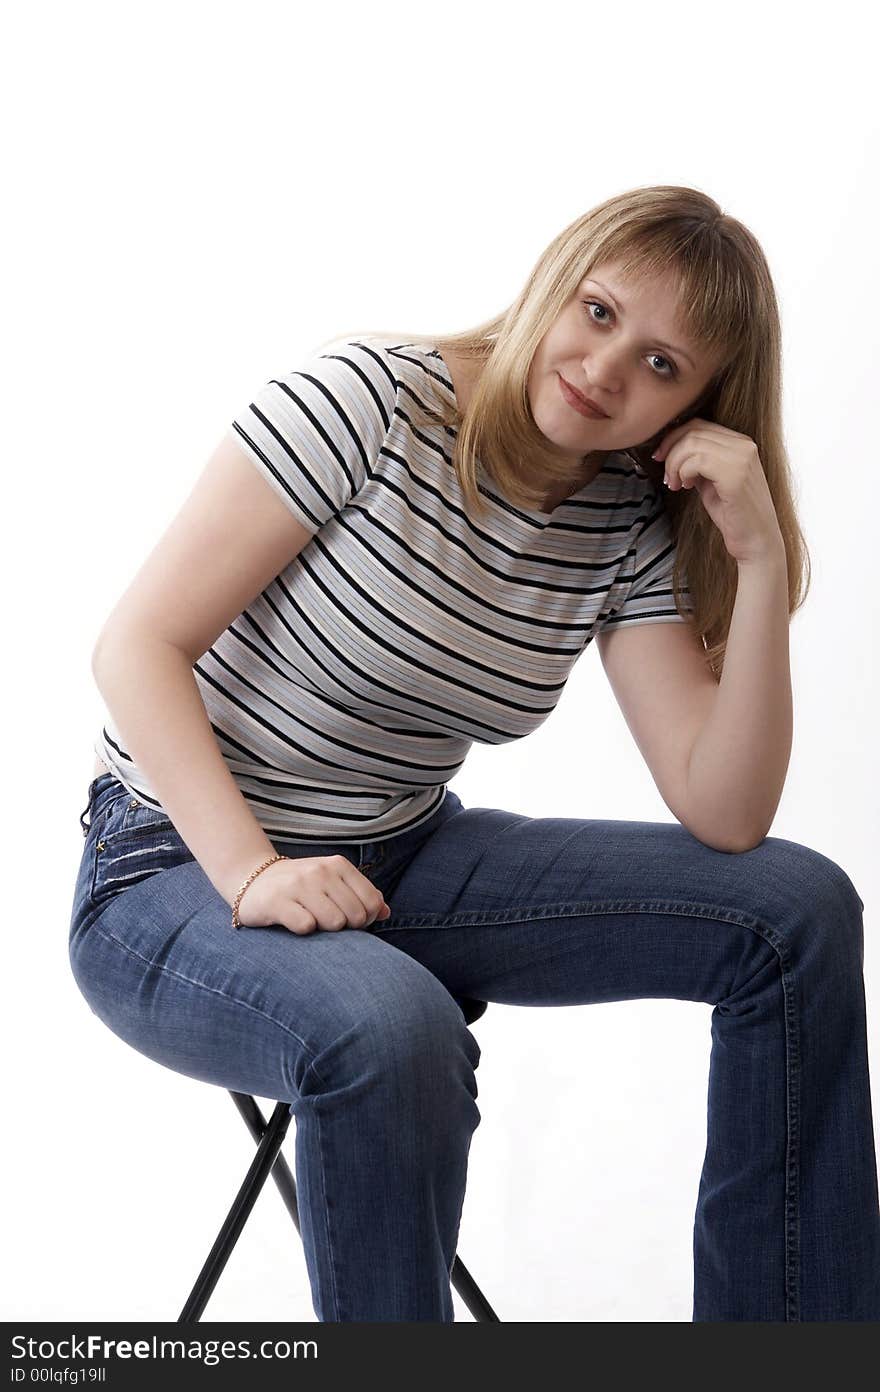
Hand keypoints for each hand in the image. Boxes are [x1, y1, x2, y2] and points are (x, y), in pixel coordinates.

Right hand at [236, 854, 390, 934]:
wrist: (253, 880)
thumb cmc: (302, 887)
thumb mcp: (333, 883)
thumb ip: (361, 895)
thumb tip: (386, 913)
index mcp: (338, 865)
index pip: (372, 902)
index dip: (366, 919)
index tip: (350, 920)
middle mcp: (320, 871)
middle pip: (355, 916)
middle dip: (346, 927)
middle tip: (327, 923)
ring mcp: (298, 885)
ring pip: (334, 922)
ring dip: (324, 930)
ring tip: (311, 920)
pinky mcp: (278, 902)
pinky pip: (306, 927)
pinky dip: (303, 930)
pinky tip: (293, 921)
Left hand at [651, 418, 784, 565]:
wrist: (757, 541)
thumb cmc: (734, 516)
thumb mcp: (711, 482)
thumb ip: (698, 463)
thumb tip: (673, 451)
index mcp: (740, 443)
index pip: (699, 425)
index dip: (673, 438)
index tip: (660, 457)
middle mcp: (744, 445)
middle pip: (693, 430)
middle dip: (670, 451)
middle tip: (665, 475)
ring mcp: (742, 457)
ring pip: (692, 443)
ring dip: (674, 464)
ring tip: (675, 484)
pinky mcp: (736, 474)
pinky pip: (697, 460)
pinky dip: (683, 472)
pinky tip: (685, 487)